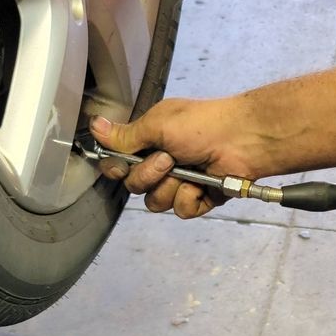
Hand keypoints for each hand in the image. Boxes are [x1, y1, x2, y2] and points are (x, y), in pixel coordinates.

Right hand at [90, 98, 258, 217]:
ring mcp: (180, 182)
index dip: (117, 169)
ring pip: (156, 202)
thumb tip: (94, 125)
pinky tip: (202, 185)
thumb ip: (125, 135)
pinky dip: (190, 198)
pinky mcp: (198, 198)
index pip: (118, 164)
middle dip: (149, 175)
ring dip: (170, 187)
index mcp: (149, 142)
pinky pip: (180, 210)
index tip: (122, 165)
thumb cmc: (201, 125)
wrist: (241, 139)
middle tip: (169, 159)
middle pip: (134, 187)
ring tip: (189, 171)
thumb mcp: (158, 124)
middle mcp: (162, 163)